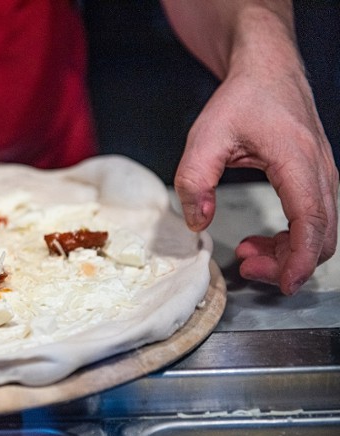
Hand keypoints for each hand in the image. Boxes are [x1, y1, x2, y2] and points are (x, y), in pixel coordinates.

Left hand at [174, 58, 337, 294]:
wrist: (267, 70)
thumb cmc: (242, 98)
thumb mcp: (205, 137)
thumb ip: (196, 180)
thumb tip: (197, 222)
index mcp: (297, 160)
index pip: (310, 220)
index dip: (299, 258)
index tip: (284, 283)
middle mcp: (320, 170)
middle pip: (321, 234)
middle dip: (288, 262)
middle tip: (247, 267)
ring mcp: (323, 174)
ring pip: (321, 230)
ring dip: (289, 252)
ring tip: (247, 253)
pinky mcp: (316, 177)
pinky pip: (314, 218)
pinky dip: (292, 238)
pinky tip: (261, 239)